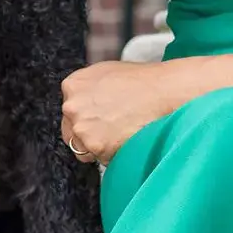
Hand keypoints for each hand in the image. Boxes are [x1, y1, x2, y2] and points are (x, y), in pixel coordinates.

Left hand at [59, 60, 182, 164]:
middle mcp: (72, 106)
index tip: (99, 120)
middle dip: (89, 134)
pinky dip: (113, 155)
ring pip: (84, 148)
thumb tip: (85, 103)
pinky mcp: (96, 146)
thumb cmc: (143, 81)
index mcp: (73, 85)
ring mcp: (82, 128)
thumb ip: (89, 89)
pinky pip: (101, 158)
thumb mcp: (106, 73)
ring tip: (123, 133)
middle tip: (112, 129)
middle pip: (72, 131)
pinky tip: (127, 138)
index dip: (85, 118)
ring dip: (100, 146)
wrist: (164, 92)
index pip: (68, 112)